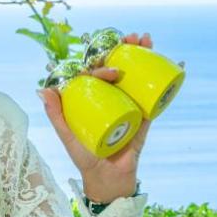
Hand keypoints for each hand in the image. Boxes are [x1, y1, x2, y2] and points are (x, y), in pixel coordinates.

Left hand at [38, 31, 152, 202]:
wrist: (108, 178)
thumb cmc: (85, 157)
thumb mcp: (67, 135)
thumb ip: (56, 115)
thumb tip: (43, 89)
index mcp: (93, 99)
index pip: (97, 74)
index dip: (102, 64)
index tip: (109, 68)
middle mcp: (111, 98)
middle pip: (119, 67)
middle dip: (125, 48)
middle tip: (132, 37)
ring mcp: (129, 105)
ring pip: (137, 75)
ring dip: (143, 55)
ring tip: (147, 39)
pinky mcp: (145, 116)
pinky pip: (155, 96)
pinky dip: (164, 80)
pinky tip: (173, 63)